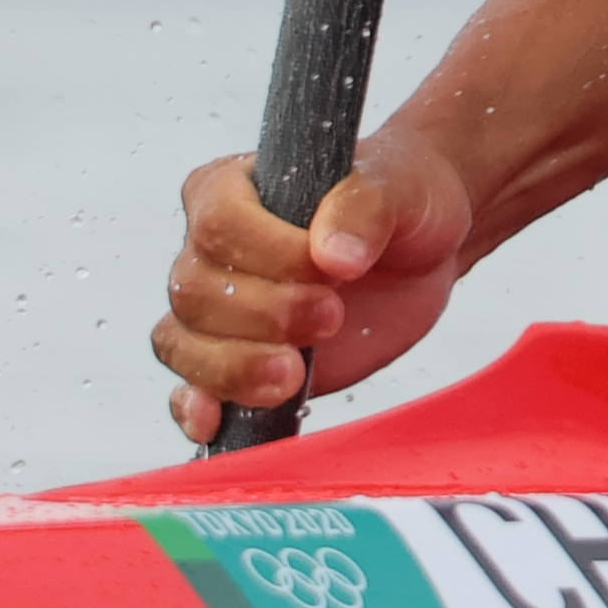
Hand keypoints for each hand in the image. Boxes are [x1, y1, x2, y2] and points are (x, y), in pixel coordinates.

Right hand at [152, 137, 477, 445]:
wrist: (424, 246)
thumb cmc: (400, 197)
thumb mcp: (396, 186)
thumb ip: (362, 208)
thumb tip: (333, 255)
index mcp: (231, 189)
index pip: (217, 225)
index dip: (269, 256)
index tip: (332, 269)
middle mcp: (209, 251)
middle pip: (195, 293)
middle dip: (264, 315)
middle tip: (332, 317)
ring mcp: (220, 312)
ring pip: (183, 345)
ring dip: (236, 367)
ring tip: (294, 374)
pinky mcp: (237, 362)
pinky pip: (191, 389)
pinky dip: (196, 408)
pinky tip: (216, 421)